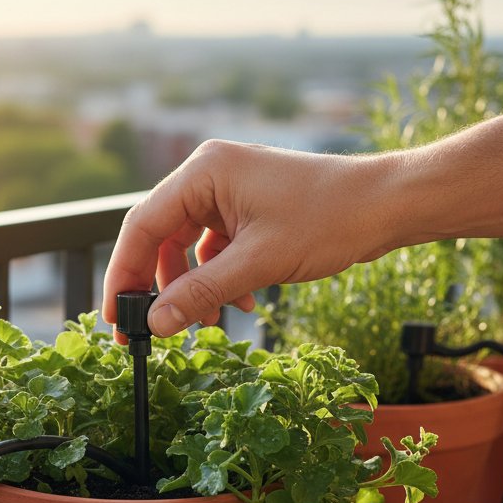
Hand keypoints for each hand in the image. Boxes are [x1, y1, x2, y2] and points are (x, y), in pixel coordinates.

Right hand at [102, 140, 393, 336]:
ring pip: (187, 246)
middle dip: (158, 286)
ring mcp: (228, 191)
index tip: (116, 317)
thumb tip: (154, 323)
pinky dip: (219, 277)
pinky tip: (240, 303)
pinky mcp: (246, 208)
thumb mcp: (257, 263)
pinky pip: (214, 247)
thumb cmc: (329, 219)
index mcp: (204, 172)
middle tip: (149, 330)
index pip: (141, 225)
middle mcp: (209, 175)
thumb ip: (200, 293)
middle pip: (160, 236)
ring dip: (193, 287)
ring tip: (209, 320)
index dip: (124, 275)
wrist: (386, 205)